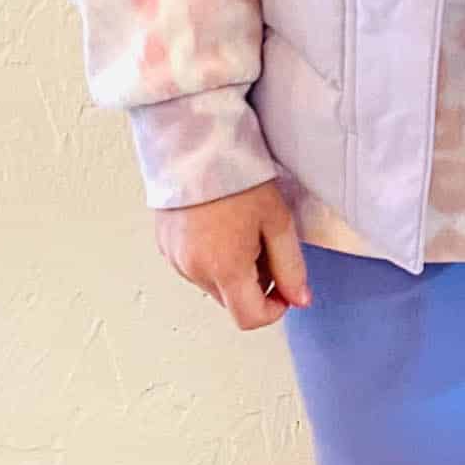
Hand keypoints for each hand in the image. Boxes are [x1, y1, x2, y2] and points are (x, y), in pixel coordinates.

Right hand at [153, 179, 310, 329]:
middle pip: (231, 301)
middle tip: (263, 244)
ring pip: (212, 284)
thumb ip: (291, 267)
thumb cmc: (237, 177)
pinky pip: (193, 266)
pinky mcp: (165, 246)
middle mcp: (194, 271)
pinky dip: (210, 258)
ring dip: (230, 270)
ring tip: (239, 229)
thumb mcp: (277, 222)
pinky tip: (218, 226)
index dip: (274, 309)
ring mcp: (175, 259)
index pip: (249, 319)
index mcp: (224, 269)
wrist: (195, 145)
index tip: (284, 287)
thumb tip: (299, 299)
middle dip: (253, 284)